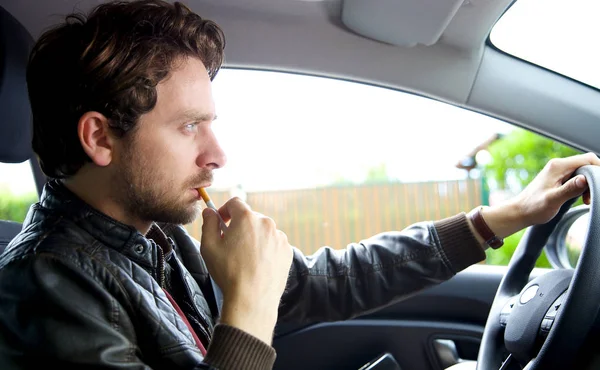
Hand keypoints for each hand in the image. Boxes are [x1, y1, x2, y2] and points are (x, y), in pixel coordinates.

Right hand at [200, 197, 292, 344]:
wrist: (252, 299)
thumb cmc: (228, 272)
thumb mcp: (209, 247)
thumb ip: (208, 224)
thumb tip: (209, 211)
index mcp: (247, 218)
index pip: (235, 202)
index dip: (225, 210)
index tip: (221, 221)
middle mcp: (266, 223)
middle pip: (250, 217)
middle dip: (239, 226)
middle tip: (230, 245)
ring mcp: (279, 237)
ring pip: (263, 231)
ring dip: (254, 238)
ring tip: (245, 258)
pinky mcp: (287, 251)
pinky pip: (274, 244)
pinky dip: (266, 249)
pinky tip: (258, 265)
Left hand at [514, 152, 599, 224]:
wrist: (519, 212)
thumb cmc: (533, 207)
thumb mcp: (553, 200)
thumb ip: (570, 189)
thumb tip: (585, 179)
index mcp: (558, 166)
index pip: (588, 159)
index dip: (599, 169)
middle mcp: (558, 166)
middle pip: (587, 165)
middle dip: (594, 179)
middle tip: (590, 197)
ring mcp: (558, 172)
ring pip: (583, 172)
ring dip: (588, 185)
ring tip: (585, 200)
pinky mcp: (558, 179)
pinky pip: (576, 178)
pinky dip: (582, 188)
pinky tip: (581, 199)